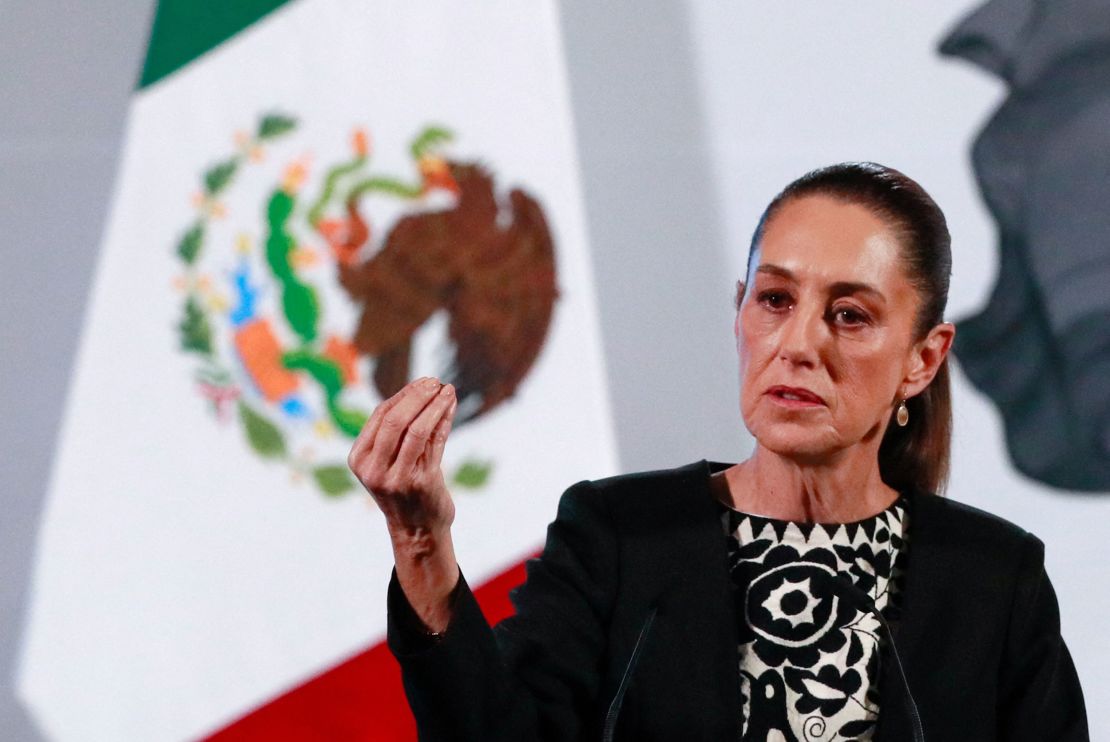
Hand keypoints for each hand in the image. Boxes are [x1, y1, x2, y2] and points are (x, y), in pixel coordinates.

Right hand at [348, 376, 458, 538]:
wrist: (417, 530)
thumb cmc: (404, 487)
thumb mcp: (389, 460)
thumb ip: (397, 430)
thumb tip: (421, 389)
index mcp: (359, 458)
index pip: (380, 415)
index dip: (403, 394)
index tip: (423, 382)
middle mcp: (373, 469)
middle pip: (395, 420)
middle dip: (417, 396)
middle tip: (435, 382)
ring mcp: (396, 478)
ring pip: (416, 430)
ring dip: (435, 406)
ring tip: (448, 390)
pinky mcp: (421, 484)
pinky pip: (434, 443)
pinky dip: (444, 421)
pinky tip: (451, 408)